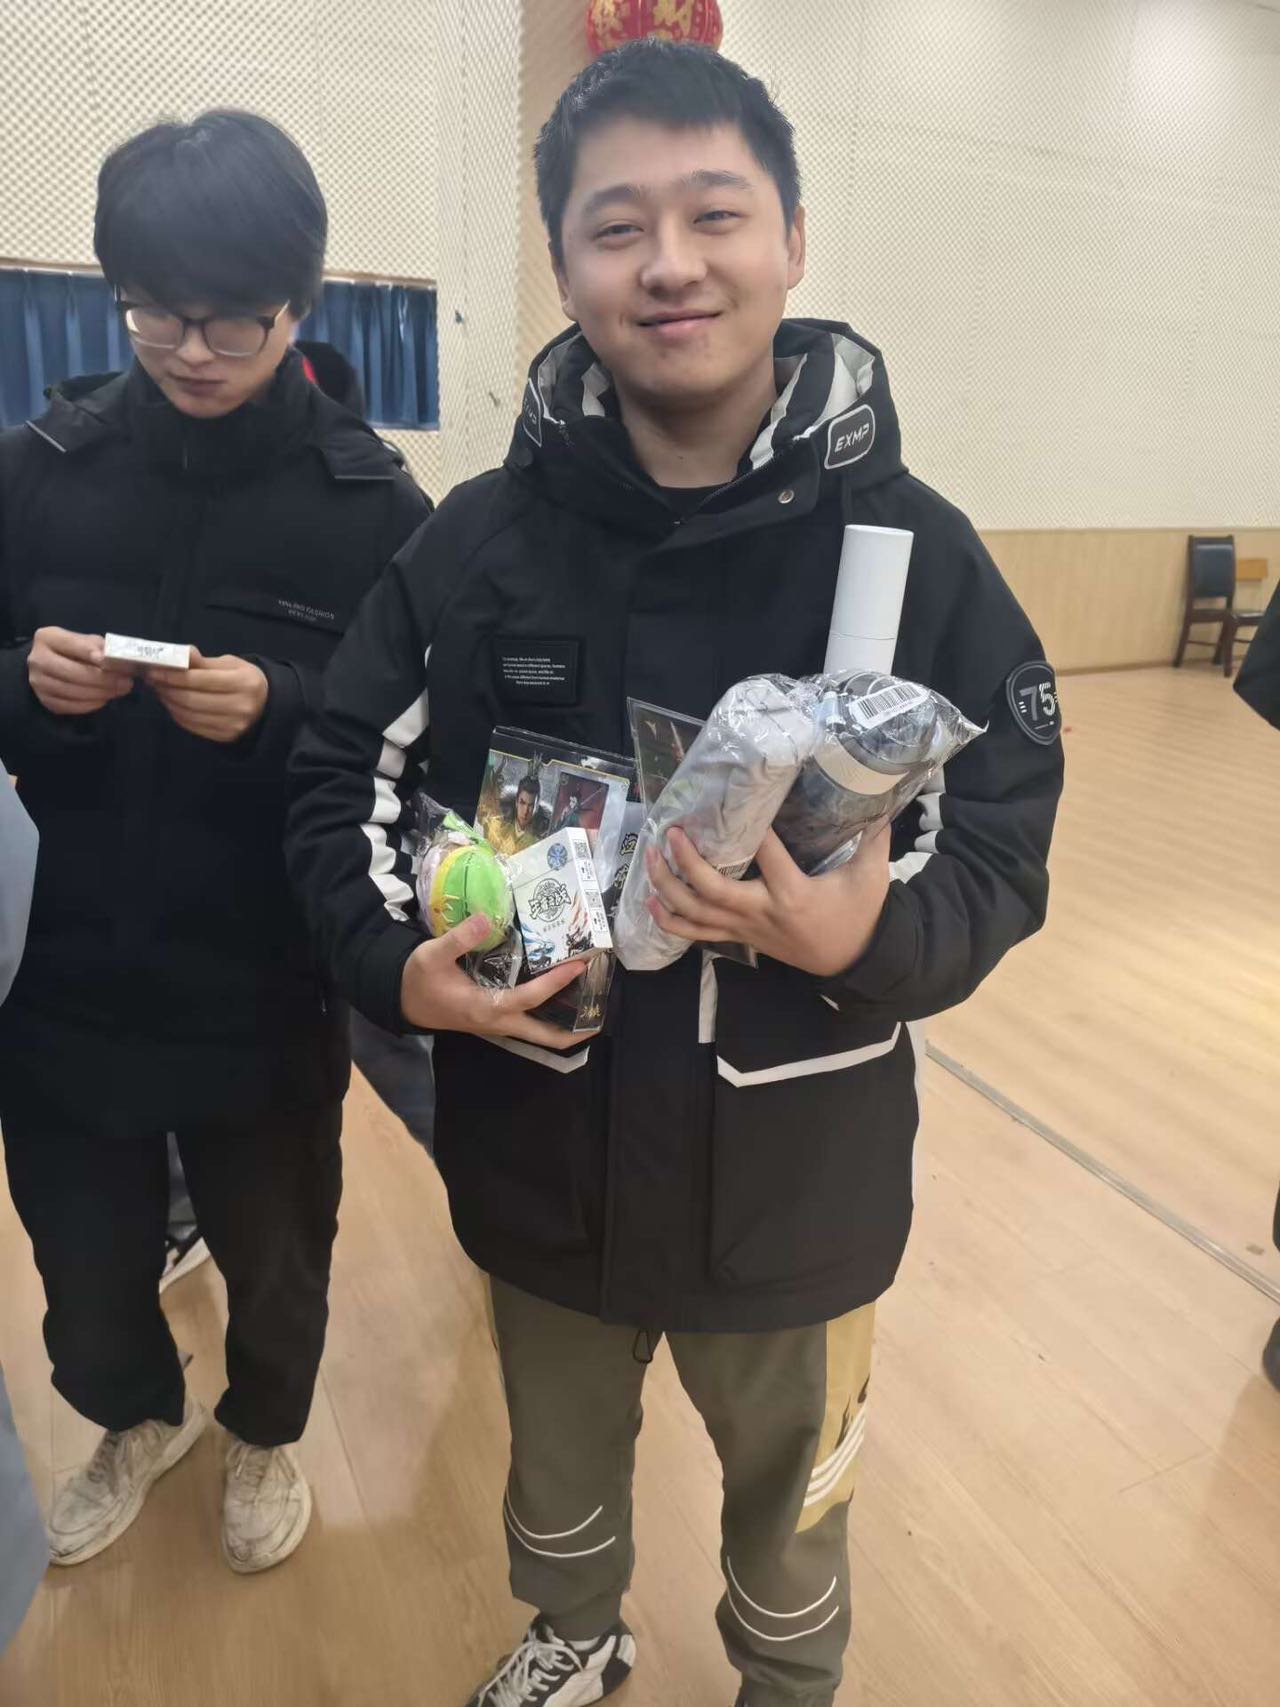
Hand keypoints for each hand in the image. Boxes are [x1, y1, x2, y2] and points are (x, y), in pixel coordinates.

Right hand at [27, 628, 133, 715]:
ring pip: (72, 691)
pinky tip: (103, 699)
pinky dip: (90, 704)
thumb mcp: (84, 640)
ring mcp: (38, 682)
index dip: (89, 652)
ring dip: (100, 693)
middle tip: (126, 682)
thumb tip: (117, 659)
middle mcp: (38, 659)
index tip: (106, 660)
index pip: (71, 645)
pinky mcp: (45, 700)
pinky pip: (70, 706)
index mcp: (47, 638)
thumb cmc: (73, 650)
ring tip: (119, 690)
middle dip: (103, 679)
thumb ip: (99, 647)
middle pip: (72, 672)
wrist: (48, 664)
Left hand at [145, 649, 267, 743]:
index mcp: (244, 683)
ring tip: (161, 691)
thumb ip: (203, 662)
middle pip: (192, 699)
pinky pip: (193, 726)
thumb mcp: (230, 664)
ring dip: (169, 702)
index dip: (173, 676)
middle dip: (167, 689)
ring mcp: (233, 725)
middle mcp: (240, 706)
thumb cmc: (244, 679)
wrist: (265, 705)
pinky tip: (173, 704)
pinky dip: (178, 714)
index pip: (200, 680)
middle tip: (153, 681)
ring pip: (189, 714)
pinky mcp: (225, 737)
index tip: (154, 670)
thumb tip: (181, 654)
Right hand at [401, 912, 595, 1049]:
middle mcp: (496, 1022)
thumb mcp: (431, 955)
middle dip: (574, 1031)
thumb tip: (486, 918)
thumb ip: (459, 939)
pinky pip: (528, 1023)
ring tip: (589, 1002)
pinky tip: (560, 996)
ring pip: (537, 1033)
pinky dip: (547, 1015)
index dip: (555, 983)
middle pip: (543, 1036)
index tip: (579, 966)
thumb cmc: (417, 978)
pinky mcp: (494, 1020)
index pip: (529, 998)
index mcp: (485, 1008)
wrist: (400, 999)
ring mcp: (496, 1025)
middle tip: (601, 1016)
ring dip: (563, 1024)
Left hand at [645, 823, 891, 978]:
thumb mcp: (871, 877)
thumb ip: (872, 839)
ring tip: (649, 860)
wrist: (854, 962)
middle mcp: (762, 912)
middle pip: (712, 891)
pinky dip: (672, 921)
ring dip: (667, 889)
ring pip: (696, 915)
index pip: (767, 856)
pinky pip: (699, 934)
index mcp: (793, 893)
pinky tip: (650, 904)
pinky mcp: (741, 939)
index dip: (753, 830)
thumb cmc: (860, 915)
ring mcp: (747, 929)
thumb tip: (878, 803)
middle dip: (685, 863)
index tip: (737, 803)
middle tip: (670, 834)